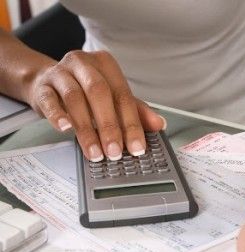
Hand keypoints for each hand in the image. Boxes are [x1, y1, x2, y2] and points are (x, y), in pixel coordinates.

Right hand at [27, 50, 164, 160]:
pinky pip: (49, 100)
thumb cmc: (85, 90)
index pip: (123, 96)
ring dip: (87, 129)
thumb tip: (159, 124)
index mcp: (106, 65)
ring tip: (95, 152)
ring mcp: (61, 73)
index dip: (132, 123)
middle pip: (99, 94)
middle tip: (115, 152)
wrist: (47, 81)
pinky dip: (58, 115)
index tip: (137, 147)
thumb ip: (136, 110)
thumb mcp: (112, 97)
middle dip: (109, 127)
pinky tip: (65, 129)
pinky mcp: (43, 86)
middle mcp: (84, 64)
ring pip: (75, 99)